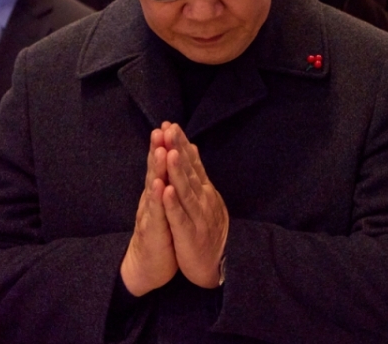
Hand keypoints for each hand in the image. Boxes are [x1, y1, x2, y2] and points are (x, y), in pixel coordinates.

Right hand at [120, 128, 177, 296]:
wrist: (148, 266)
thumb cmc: (160, 233)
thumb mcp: (166, 206)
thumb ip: (167, 184)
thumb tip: (172, 161)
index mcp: (158, 193)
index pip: (162, 165)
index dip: (165, 145)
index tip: (170, 125)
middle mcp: (151, 200)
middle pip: (155, 171)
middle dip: (158, 149)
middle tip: (160, 129)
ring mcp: (150, 214)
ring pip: (153, 188)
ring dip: (157, 169)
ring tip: (161, 150)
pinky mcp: (152, 232)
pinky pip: (155, 214)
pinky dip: (157, 200)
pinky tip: (159, 187)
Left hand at [161, 123, 228, 288]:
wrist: (221, 263)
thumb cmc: (208, 229)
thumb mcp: (205, 198)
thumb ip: (197, 174)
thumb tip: (191, 148)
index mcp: (203, 190)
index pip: (192, 162)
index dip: (181, 144)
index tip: (171, 125)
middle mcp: (202, 199)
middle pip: (189, 170)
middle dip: (178, 149)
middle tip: (170, 129)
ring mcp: (197, 216)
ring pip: (186, 190)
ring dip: (178, 171)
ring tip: (170, 152)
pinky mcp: (190, 234)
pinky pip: (180, 217)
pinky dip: (173, 204)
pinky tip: (166, 191)